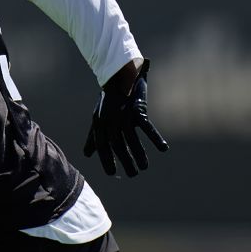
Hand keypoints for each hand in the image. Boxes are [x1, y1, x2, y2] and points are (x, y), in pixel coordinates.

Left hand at [82, 58, 168, 176]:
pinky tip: (164, 149)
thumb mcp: (98, 118)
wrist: (120, 76)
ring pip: (131, 139)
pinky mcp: (137, 109)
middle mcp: (110, 119)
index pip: (102, 145)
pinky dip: (156, 138)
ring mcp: (123, 114)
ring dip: (139, 154)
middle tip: (132, 175)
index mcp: (100, 122)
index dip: (106, 160)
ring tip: (144, 168)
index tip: (112, 174)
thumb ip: (93, 137)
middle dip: (125, 161)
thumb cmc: (108, 100)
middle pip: (118, 145)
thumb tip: (87, 155)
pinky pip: (147, 127)